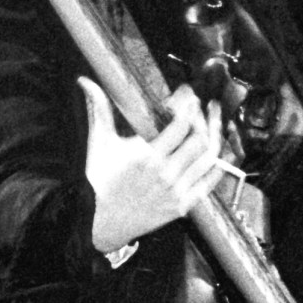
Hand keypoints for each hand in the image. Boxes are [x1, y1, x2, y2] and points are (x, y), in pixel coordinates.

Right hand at [78, 77, 223, 254]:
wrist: (101, 221)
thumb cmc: (99, 181)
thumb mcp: (100, 143)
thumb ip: (99, 110)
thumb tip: (86, 82)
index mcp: (146, 156)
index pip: (180, 124)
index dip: (188, 105)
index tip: (187, 94)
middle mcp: (165, 174)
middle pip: (199, 139)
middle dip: (204, 117)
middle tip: (203, 106)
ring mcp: (176, 191)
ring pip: (208, 159)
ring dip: (214, 136)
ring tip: (214, 121)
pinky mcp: (183, 205)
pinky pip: (209, 182)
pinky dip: (216, 164)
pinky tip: (216, 150)